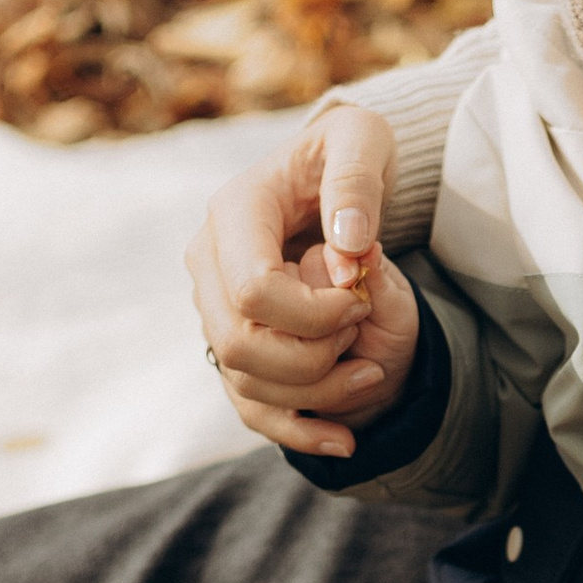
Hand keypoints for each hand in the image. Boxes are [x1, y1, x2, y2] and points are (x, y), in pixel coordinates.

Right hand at [186, 104, 424, 459]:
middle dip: (312, 358)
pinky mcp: (232, 339)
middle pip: (238, 344)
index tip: (359, 300)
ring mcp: (215, 305)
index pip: (252, 291)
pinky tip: (346, 441)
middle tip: (363, 333)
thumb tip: (348, 247)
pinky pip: (248, 403)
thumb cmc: (350, 152)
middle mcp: (210, 261)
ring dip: (316, 393)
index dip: (313, 314)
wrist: (334, 175)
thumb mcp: (364, 142)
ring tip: (372, 370)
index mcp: (235, 212)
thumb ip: (356, 185)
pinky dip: (297, 429)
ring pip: (243, 379)